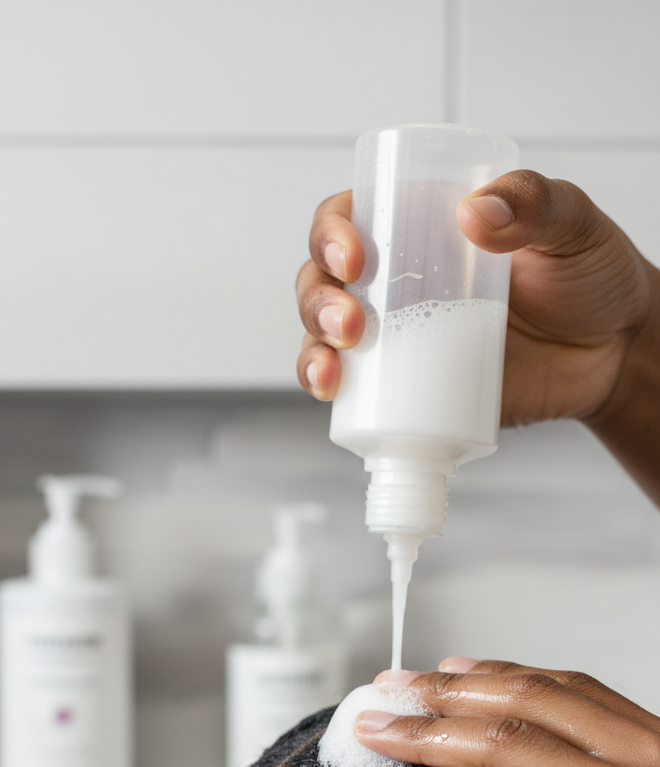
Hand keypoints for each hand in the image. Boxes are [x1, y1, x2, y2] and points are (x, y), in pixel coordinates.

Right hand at [296, 174, 659, 498]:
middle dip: (320, 301)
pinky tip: (334, 398)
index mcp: (423, 227)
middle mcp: (400, 280)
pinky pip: (358, 393)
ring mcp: (401, 338)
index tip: (355, 256)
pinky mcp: (413, 389)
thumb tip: (476, 212)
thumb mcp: (573, 225)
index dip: (333, 232)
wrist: (615, 353)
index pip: (353, 216)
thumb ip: (535, 204)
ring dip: (314, 350)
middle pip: (324, 280)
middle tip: (353, 323)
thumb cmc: (591, 277)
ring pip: (326, 338)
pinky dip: (334, 395)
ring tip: (336, 369)